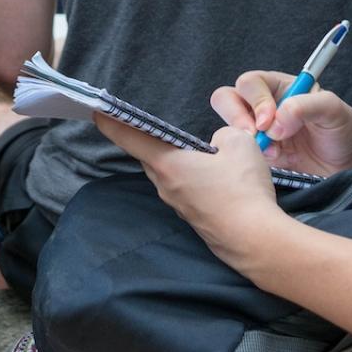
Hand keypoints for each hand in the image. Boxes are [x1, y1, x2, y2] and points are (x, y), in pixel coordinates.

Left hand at [94, 114, 289, 263]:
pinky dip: (195, 181)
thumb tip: (217, 147)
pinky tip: (219, 180)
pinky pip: (187, 191)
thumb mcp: (238, 143)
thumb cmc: (243, 188)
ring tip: (205, 154)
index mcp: (167, 164)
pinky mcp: (194, 219)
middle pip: (151, 157)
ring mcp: (179, 206)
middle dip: (154, 142)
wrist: (256, 239)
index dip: (111, 122)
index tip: (96, 112)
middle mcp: (165, 186)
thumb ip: (222, 136)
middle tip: (159, 128)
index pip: (130, 138)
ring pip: (171, 175)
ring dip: (180, 163)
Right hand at [210, 71, 351, 176]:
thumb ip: (304, 106)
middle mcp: (263, 105)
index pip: (250, 84)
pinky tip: (272, 161)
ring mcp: (259, 130)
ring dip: (243, 139)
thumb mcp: (331, 108)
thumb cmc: (344, 127)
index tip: (269, 122)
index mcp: (278, 86)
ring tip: (271, 152)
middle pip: (227, 98)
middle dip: (236, 117)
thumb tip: (274, 123)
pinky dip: (249, 157)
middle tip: (255, 136)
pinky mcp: (260, 153)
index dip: (255, 101)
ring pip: (229, 126)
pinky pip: (239, 151)